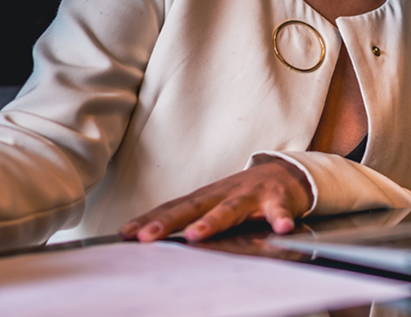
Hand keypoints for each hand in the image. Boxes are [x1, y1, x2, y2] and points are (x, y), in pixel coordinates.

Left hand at [119, 159, 312, 242]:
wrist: (284, 172)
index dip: (149, 220)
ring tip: (197, 235)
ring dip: (213, 221)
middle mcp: (223, 194)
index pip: (173, 208)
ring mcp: (250, 195)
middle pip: (192, 208)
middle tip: (146, 237)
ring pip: (230, 209)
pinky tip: (281, 229)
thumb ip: (191, 218)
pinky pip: (278, 211)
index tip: (126, 234)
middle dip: (168, 222)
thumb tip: (155, 234)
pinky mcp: (276, 199)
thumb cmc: (242, 194)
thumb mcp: (214, 204)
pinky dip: (280, 218)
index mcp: (206, 197)